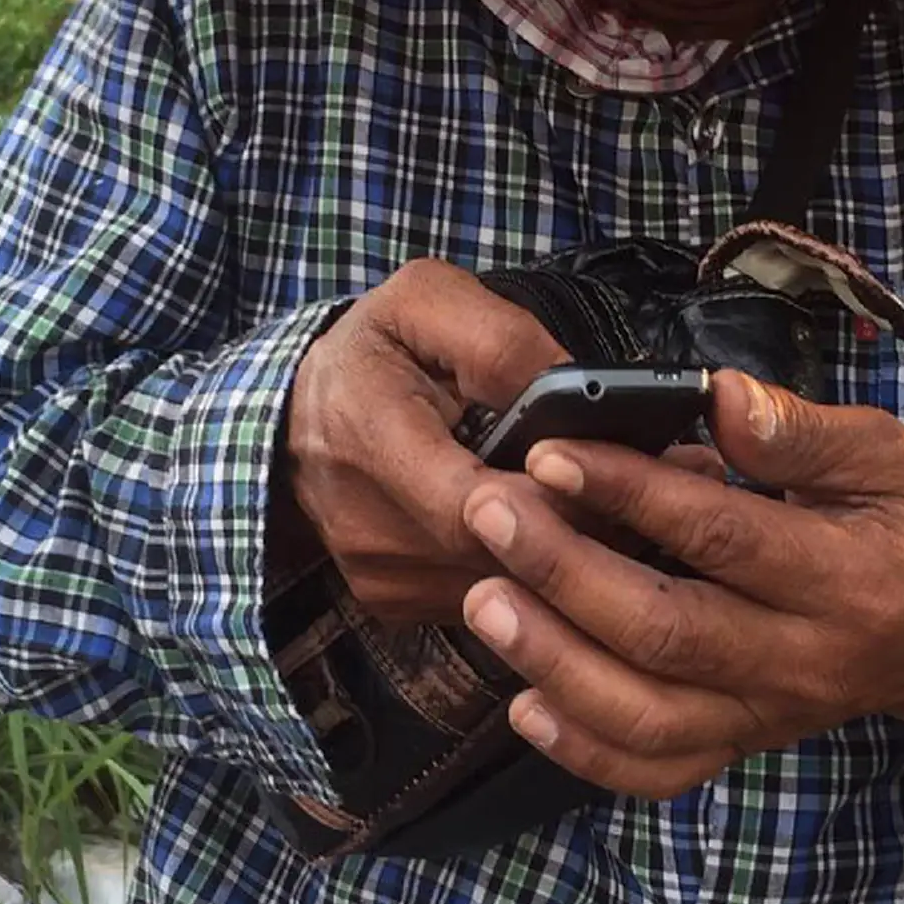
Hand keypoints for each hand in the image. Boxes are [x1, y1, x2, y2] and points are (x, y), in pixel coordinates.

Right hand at [280, 259, 566, 620]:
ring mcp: (380, 575)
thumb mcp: (426, 302)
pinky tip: (528, 520)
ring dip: (552, 547)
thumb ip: (500, 341)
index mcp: (369, 436)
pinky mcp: (393, 600)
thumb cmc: (372, 352)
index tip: (589, 462)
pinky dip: (519, 565)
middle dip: (571, 519)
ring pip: (505, 585)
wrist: (294, 417)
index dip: (548, 495)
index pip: (472, 506)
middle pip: (502, 554)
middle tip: (609, 476)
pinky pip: (485, 596)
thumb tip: (572, 391)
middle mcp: (367, 526)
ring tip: (571, 492)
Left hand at [460, 371, 903, 796]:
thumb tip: (718, 398)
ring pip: (647, 716)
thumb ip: (799, 432)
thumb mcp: (885, 457)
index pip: (720, 537)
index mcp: (842, 576)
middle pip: (665, 632)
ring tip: (483, 600)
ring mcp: (764, 713)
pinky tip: (523, 703)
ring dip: (555, 661)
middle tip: (489, 514)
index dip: (629, 493)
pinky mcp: (740, 743)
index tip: (550, 452)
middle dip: (564, 573)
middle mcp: (800, 660)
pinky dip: (583, 749)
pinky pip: (656, 770)